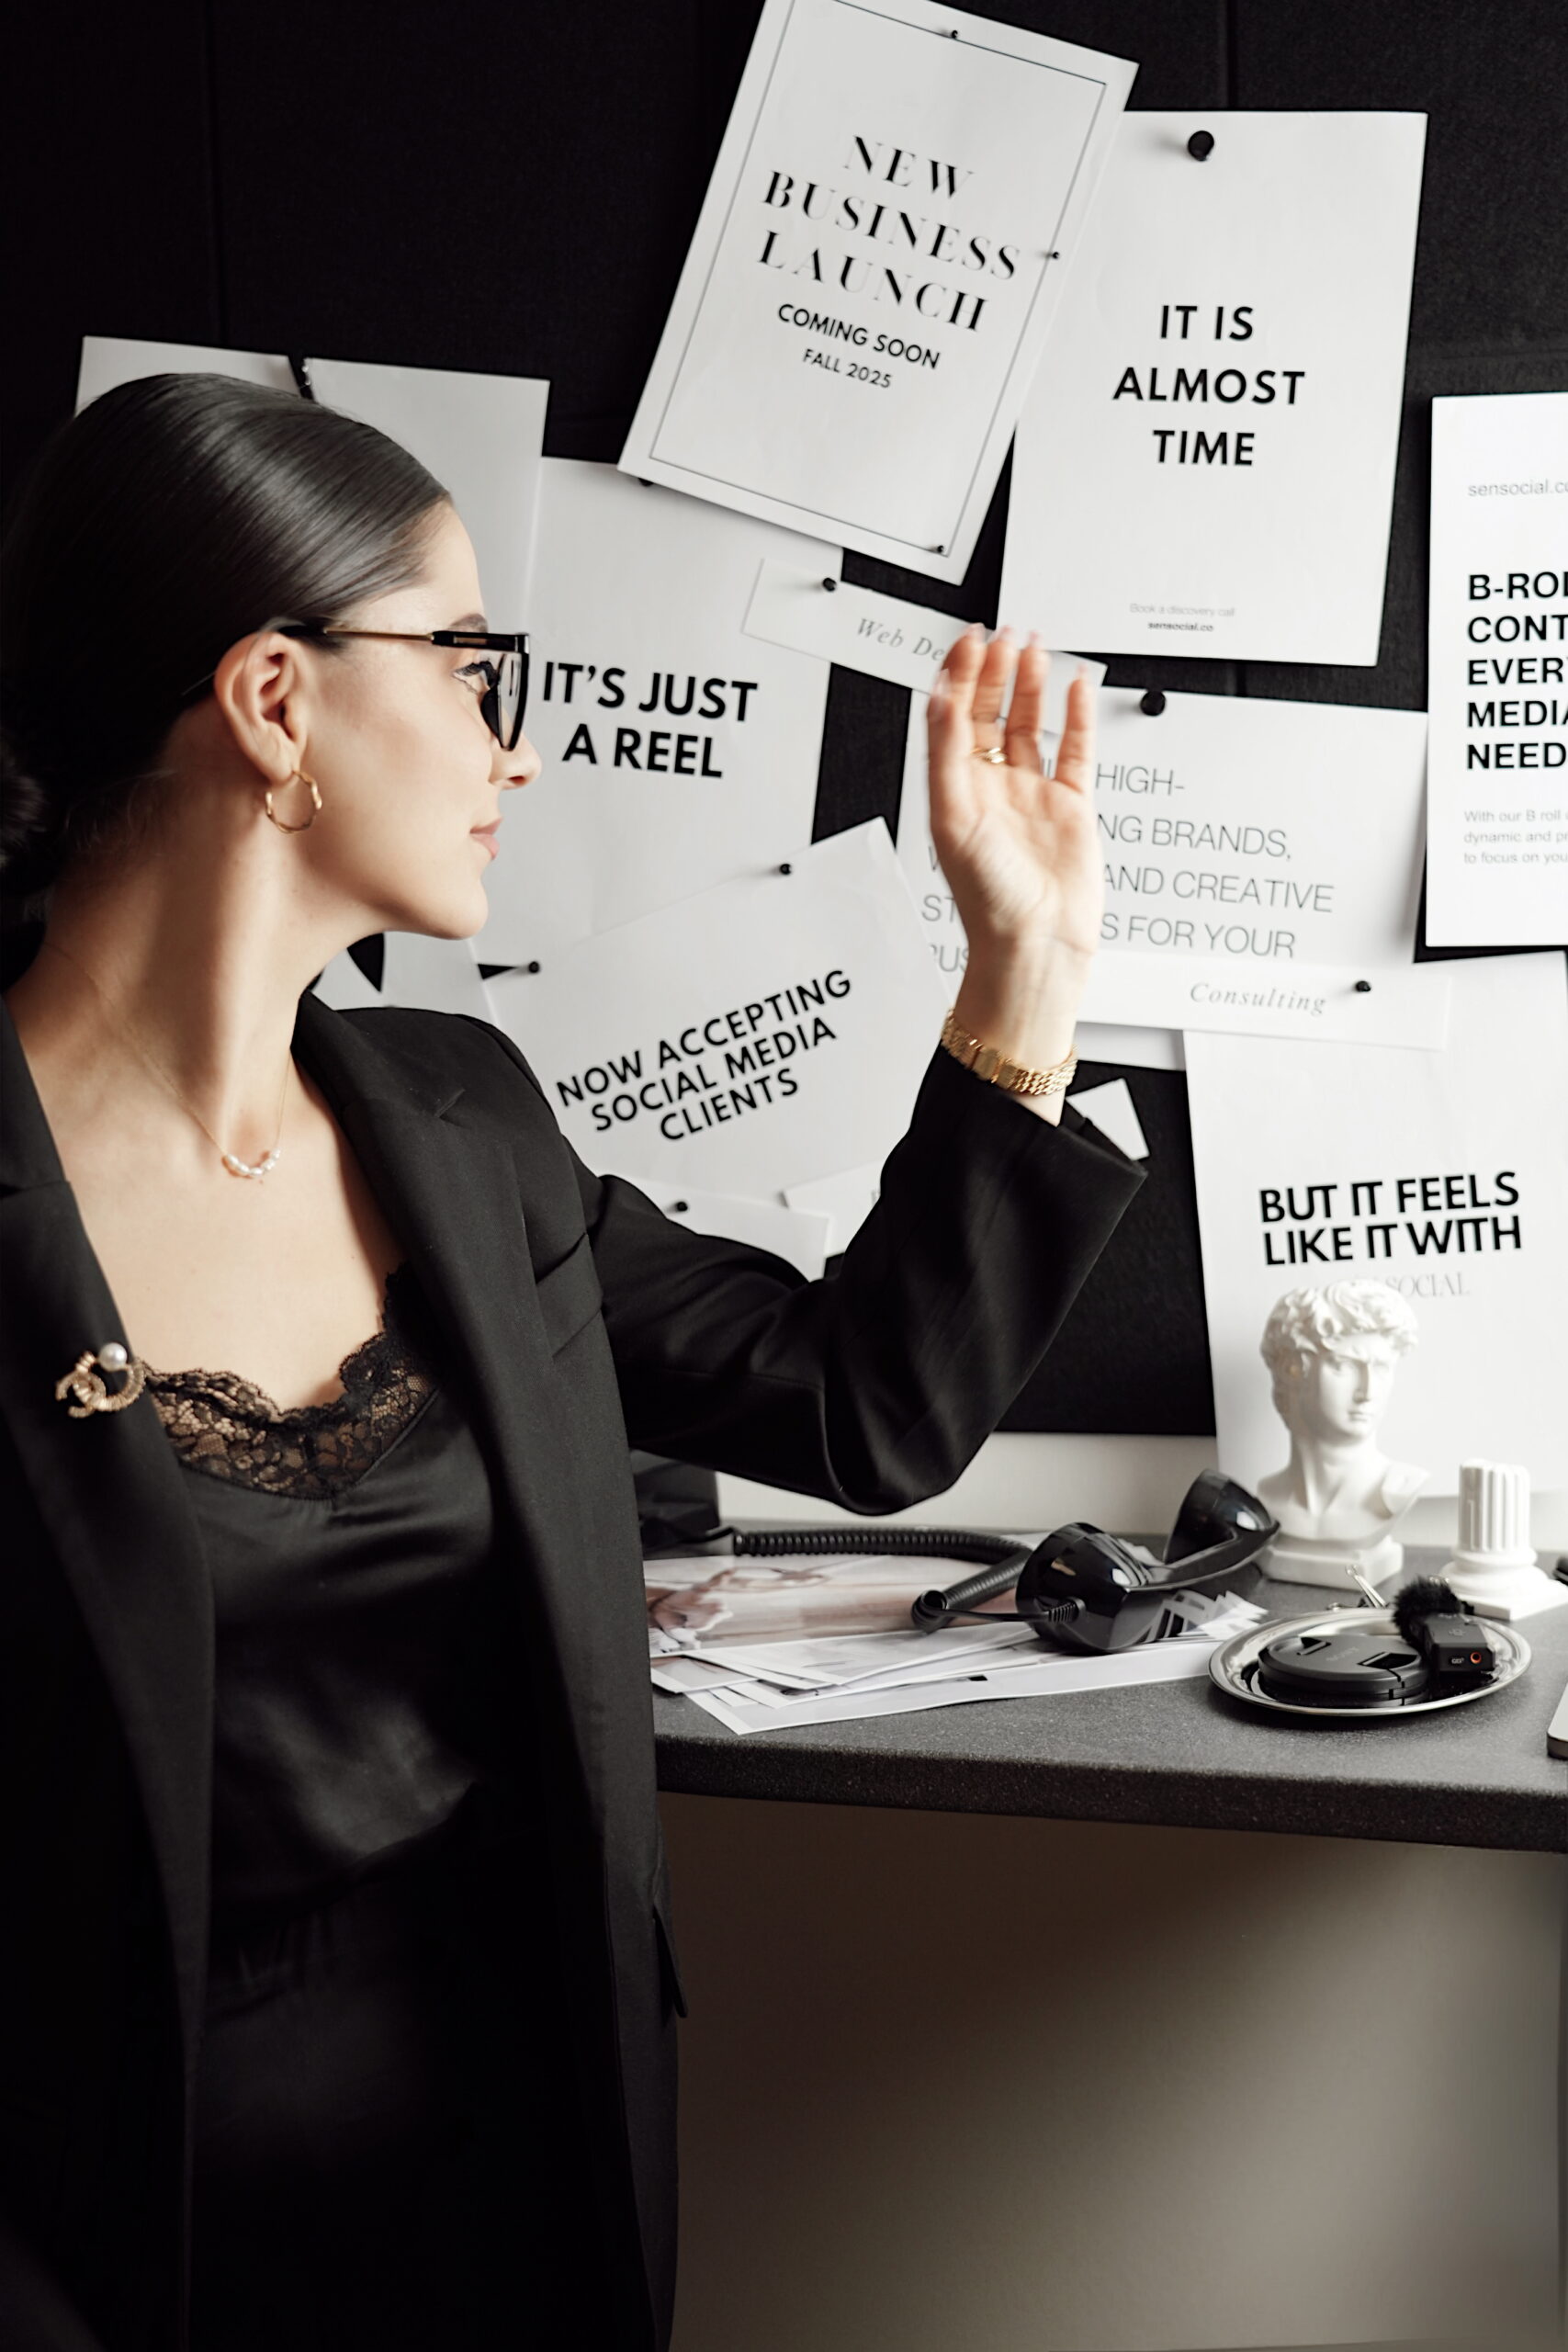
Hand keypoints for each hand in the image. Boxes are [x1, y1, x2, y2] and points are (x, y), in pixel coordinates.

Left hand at [926, 627, 1100, 968]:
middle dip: (997, 671)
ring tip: (1034, 649)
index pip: (955, 717)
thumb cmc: (988, 898)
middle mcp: (993, 788)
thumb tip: (939, 697)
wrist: (1036, 941)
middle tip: (1006, 635)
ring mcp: (1033, 795)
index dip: (961, 675)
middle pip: (992, 713)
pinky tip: (1075, 687)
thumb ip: (945, 751)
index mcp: (957, 788)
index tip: (969, 640)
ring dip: (1031, 685)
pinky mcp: (1071, 807)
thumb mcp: (952, 815)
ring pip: (1031, 725)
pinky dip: (1076, 717)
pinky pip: (1075, 752)